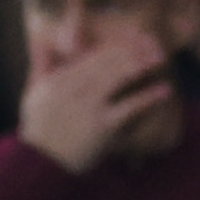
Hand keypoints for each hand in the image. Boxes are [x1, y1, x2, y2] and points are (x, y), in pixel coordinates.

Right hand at [17, 36, 173, 175]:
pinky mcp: (102, 126)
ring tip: (160, 57)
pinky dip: (148, 97)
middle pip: (108, 62)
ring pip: (118, 78)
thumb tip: (43, 39)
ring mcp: (89, 106)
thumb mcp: (34, 92)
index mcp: (60, 78)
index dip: (116, 44)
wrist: (41, 162)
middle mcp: (74, 88)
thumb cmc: (39, 129)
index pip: (92, 55)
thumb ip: (41, 64)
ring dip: (141, 65)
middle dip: (132, 49)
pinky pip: (129, 108)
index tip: (134, 36)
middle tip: (155, 42)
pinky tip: (165, 90)